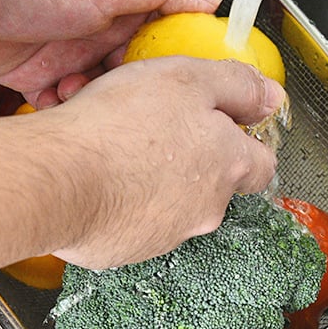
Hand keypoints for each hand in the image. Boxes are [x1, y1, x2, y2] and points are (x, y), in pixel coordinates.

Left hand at [0, 0, 223, 106]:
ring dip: (99, 103)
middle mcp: (100, 31)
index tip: (192, 88)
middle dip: (137, 93)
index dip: (179, 62)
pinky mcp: (41, 80)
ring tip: (85, 95)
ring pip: (103, 96)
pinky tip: (59, 102)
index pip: (166, 36)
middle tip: (137, 105)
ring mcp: (70, 57)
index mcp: (123, 5)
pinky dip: (67, 110)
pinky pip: (66, 107)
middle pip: (136, 74)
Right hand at [41, 56, 284, 267]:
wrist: (57, 178)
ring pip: (174, 203)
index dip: (245, 139)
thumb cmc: (118, 124)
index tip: (224, 123)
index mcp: (227, 166)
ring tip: (119, 149)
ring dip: (155, 180)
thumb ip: (236, 85)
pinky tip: (100, 177)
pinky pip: (136, 223)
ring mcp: (168, 234)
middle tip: (156, 127)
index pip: (262, 163)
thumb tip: (270, 96)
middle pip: (214, 182)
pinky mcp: (130, 250)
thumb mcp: (186, 78)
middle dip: (193, 158)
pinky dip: (124, 203)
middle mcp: (206, 208)